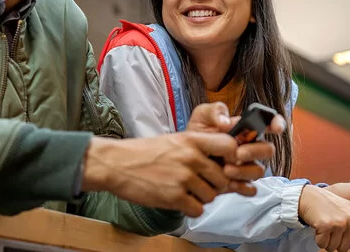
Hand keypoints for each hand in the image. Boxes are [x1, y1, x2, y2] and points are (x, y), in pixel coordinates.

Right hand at [81, 131, 239, 216]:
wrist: (116, 164)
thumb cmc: (145, 152)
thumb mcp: (175, 140)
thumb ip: (198, 147)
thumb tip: (224, 158)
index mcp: (192, 140)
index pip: (230, 146)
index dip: (233, 158)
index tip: (226, 164)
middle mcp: (191, 157)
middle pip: (223, 177)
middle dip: (215, 184)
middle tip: (201, 183)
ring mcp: (183, 178)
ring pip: (211, 195)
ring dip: (202, 197)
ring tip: (186, 191)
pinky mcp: (174, 197)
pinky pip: (197, 209)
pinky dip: (190, 208)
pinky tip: (179, 200)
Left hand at [185, 102, 281, 194]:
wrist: (184, 158)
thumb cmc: (196, 134)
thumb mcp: (201, 115)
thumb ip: (215, 111)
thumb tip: (226, 123)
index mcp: (246, 128)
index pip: (270, 123)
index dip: (277, 124)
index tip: (275, 128)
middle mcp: (250, 147)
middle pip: (268, 150)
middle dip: (255, 151)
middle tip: (237, 153)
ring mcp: (246, 165)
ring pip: (259, 171)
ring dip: (244, 171)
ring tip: (225, 169)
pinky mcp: (239, 182)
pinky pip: (250, 188)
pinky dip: (242, 187)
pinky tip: (228, 183)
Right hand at [298, 185, 349, 251]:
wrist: (311, 196)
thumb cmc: (330, 207)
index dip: (348, 245)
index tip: (342, 234)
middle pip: (345, 249)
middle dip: (335, 243)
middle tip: (331, 227)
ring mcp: (339, 222)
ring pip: (333, 248)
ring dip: (326, 240)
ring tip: (325, 225)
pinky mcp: (326, 225)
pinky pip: (322, 244)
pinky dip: (318, 238)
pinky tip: (319, 226)